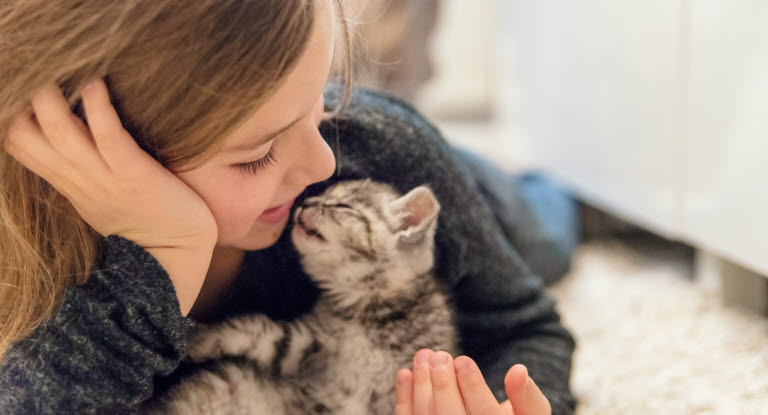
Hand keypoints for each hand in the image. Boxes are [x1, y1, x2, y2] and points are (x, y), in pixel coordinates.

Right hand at [2, 78, 217, 249]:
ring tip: (54, 65)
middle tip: (28, 65)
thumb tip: (74, 131)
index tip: (15, 84)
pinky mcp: (135, 177)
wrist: (177, 258)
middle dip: (19, 99)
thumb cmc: (146, 221)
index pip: (18, 143)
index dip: (9, 113)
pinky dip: (100, 109)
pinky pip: (109, 138)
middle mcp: (77, 178)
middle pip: (25, 134)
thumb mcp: (101, 193)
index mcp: (67, 181)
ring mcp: (104, 178)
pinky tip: (95, 83)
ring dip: (52, 97)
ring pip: (61, 132)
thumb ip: (83, 166)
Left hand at [395, 349, 551, 414]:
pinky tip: (406, 373)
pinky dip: (405, 399)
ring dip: (421, 386)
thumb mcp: (531, 413)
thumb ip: (528, 396)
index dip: (472, 387)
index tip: (462, 360)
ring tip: (423, 356)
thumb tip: (518, 370)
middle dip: (443, 384)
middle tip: (439, 356)